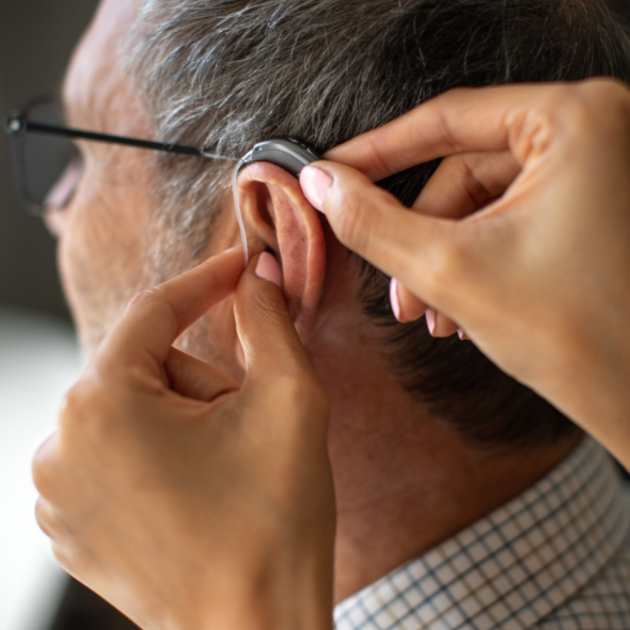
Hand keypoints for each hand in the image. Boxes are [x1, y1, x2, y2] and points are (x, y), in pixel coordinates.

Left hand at [32, 249, 334, 629]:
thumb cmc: (273, 521)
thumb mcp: (289, 399)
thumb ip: (268, 319)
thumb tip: (257, 271)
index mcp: (103, 405)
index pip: (155, 309)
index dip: (207, 280)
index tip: (242, 265)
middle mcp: (60, 443)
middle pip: (145, 364)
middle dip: (203, 379)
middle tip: (246, 426)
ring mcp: (57, 488)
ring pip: (133, 406)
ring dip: (184, 416)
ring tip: (223, 468)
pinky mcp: (69, 520)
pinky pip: (117, 449)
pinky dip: (159, 450)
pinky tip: (197, 492)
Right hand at [300, 78, 629, 468]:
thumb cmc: (579, 338)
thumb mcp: (450, 272)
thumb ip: (373, 223)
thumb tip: (323, 186)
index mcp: (576, 121)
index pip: (447, 120)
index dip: (377, 151)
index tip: (333, 172)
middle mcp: (596, 131)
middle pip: (464, 170)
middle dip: (421, 237)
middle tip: (397, 289)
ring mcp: (597, 169)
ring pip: (482, 201)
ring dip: (444, 257)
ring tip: (435, 313)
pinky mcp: (592, 204)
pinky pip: (509, 218)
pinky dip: (475, 259)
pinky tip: (463, 308)